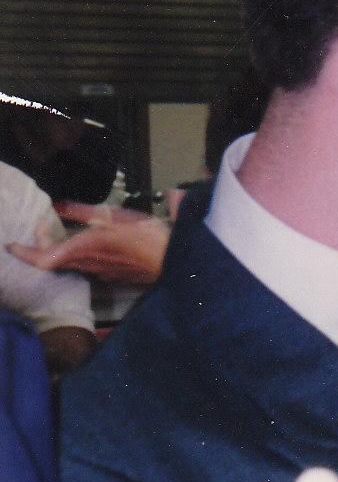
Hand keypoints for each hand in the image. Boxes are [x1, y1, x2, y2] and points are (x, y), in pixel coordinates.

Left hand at [8, 202, 168, 284]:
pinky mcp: (112, 276)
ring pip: (70, 264)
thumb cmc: (149, 239)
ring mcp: (100, 273)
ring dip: (60, 251)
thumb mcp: (115, 216)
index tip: (12, 245)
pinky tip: (91, 247)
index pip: (43, 258)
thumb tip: (57, 205)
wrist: (176, 261)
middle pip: (53, 260)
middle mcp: (88, 264)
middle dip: (41, 245)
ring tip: (61, 235)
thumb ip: (83, 211)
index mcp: (85, 248)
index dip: (24, 253)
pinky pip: (87, 268)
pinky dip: (80, 256)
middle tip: (42, 226)